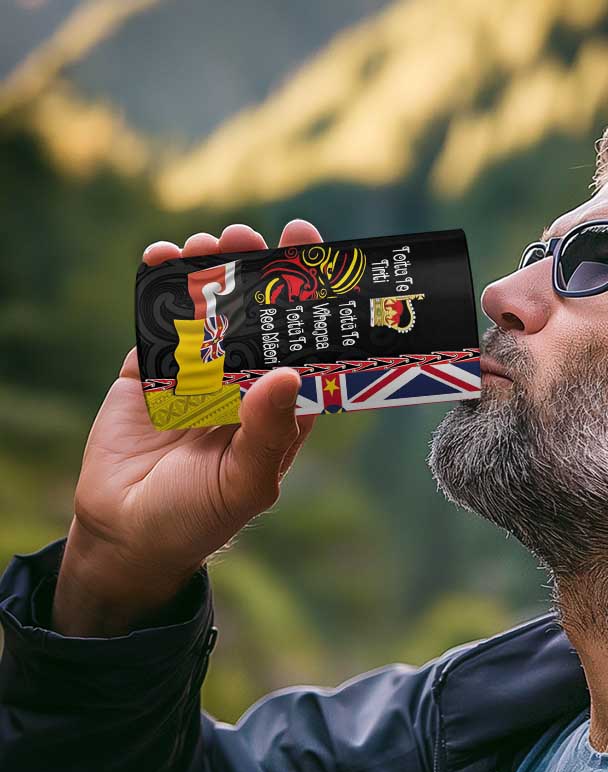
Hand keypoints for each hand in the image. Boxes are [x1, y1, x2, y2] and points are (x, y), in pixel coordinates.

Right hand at [52, 220, 323, 636]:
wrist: (127, 533)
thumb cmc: (200, 517)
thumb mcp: (244, 482)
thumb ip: (268, 432)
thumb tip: (288, 374)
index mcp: (280, 407)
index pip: (305, 345)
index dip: (311, 302)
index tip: (313, 255)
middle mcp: (245, 383)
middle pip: (259, 316)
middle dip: (257, 272)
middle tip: (253, 235)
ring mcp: (197, 373)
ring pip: (210, 310)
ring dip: (210, 271)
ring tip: (209, 243)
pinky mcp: (151, 370)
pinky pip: (158, 321)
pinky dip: (158, 287)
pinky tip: (161, 257)